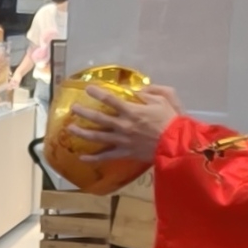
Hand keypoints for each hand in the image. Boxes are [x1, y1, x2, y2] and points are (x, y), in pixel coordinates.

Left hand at [67, 79, 183, 164]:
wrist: (177, 144)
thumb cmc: (173, 120)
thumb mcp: (166, 97)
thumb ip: (150, 91)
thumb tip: (136, 90)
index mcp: (132, 111)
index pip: (110, 99)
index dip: (97, 93)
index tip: (88, 89)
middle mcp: (123, 125)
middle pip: (98, 118)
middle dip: (83, 112)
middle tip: (73, 108)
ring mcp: (122, 140)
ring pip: (97, 137)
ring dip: (82, 133)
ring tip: (70, 128)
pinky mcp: (125, 153)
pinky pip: (106, 156)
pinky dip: (93, 159)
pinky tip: (81, 158)